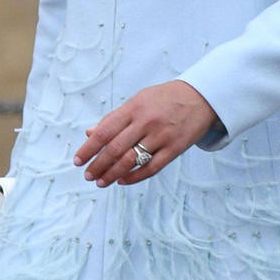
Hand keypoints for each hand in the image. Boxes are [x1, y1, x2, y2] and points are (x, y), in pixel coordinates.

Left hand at [75, 80, 215, 186]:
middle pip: (115, 148)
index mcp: (133, 108)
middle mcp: (146, 122)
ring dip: (112, 174)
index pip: (104, 131)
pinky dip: (134, 176)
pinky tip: (122, 181)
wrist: (201, 97)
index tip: (78, 160)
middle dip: (98, 165)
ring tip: (101, 182)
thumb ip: (115, 118)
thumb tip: (90, 133)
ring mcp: (161, 136)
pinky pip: (152, 167)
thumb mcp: (138, 100)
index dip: (88, 148)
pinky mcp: (175, 148)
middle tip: (88, 176)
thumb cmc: (165, 99)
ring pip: (131, 160)